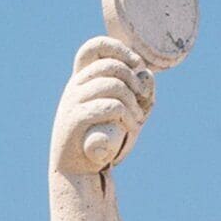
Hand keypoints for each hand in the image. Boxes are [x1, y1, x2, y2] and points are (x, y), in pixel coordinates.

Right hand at [51, 35, 154, 176]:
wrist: (79, 172)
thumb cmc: (103, 140)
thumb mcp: (122, 112)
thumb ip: (134, 92)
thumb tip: (147, 74)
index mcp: (82, 80)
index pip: (94, 47)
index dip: (118, 49)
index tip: (137, 64)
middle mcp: (74, 87)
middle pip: (111, 66)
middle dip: (134, 80)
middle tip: (142, 97)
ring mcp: (72, 102)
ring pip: (114, 86)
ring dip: (133, 102)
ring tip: (138, 119)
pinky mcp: (75, 121)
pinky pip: (111, 107)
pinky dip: (128, 116)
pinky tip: (132, 127)